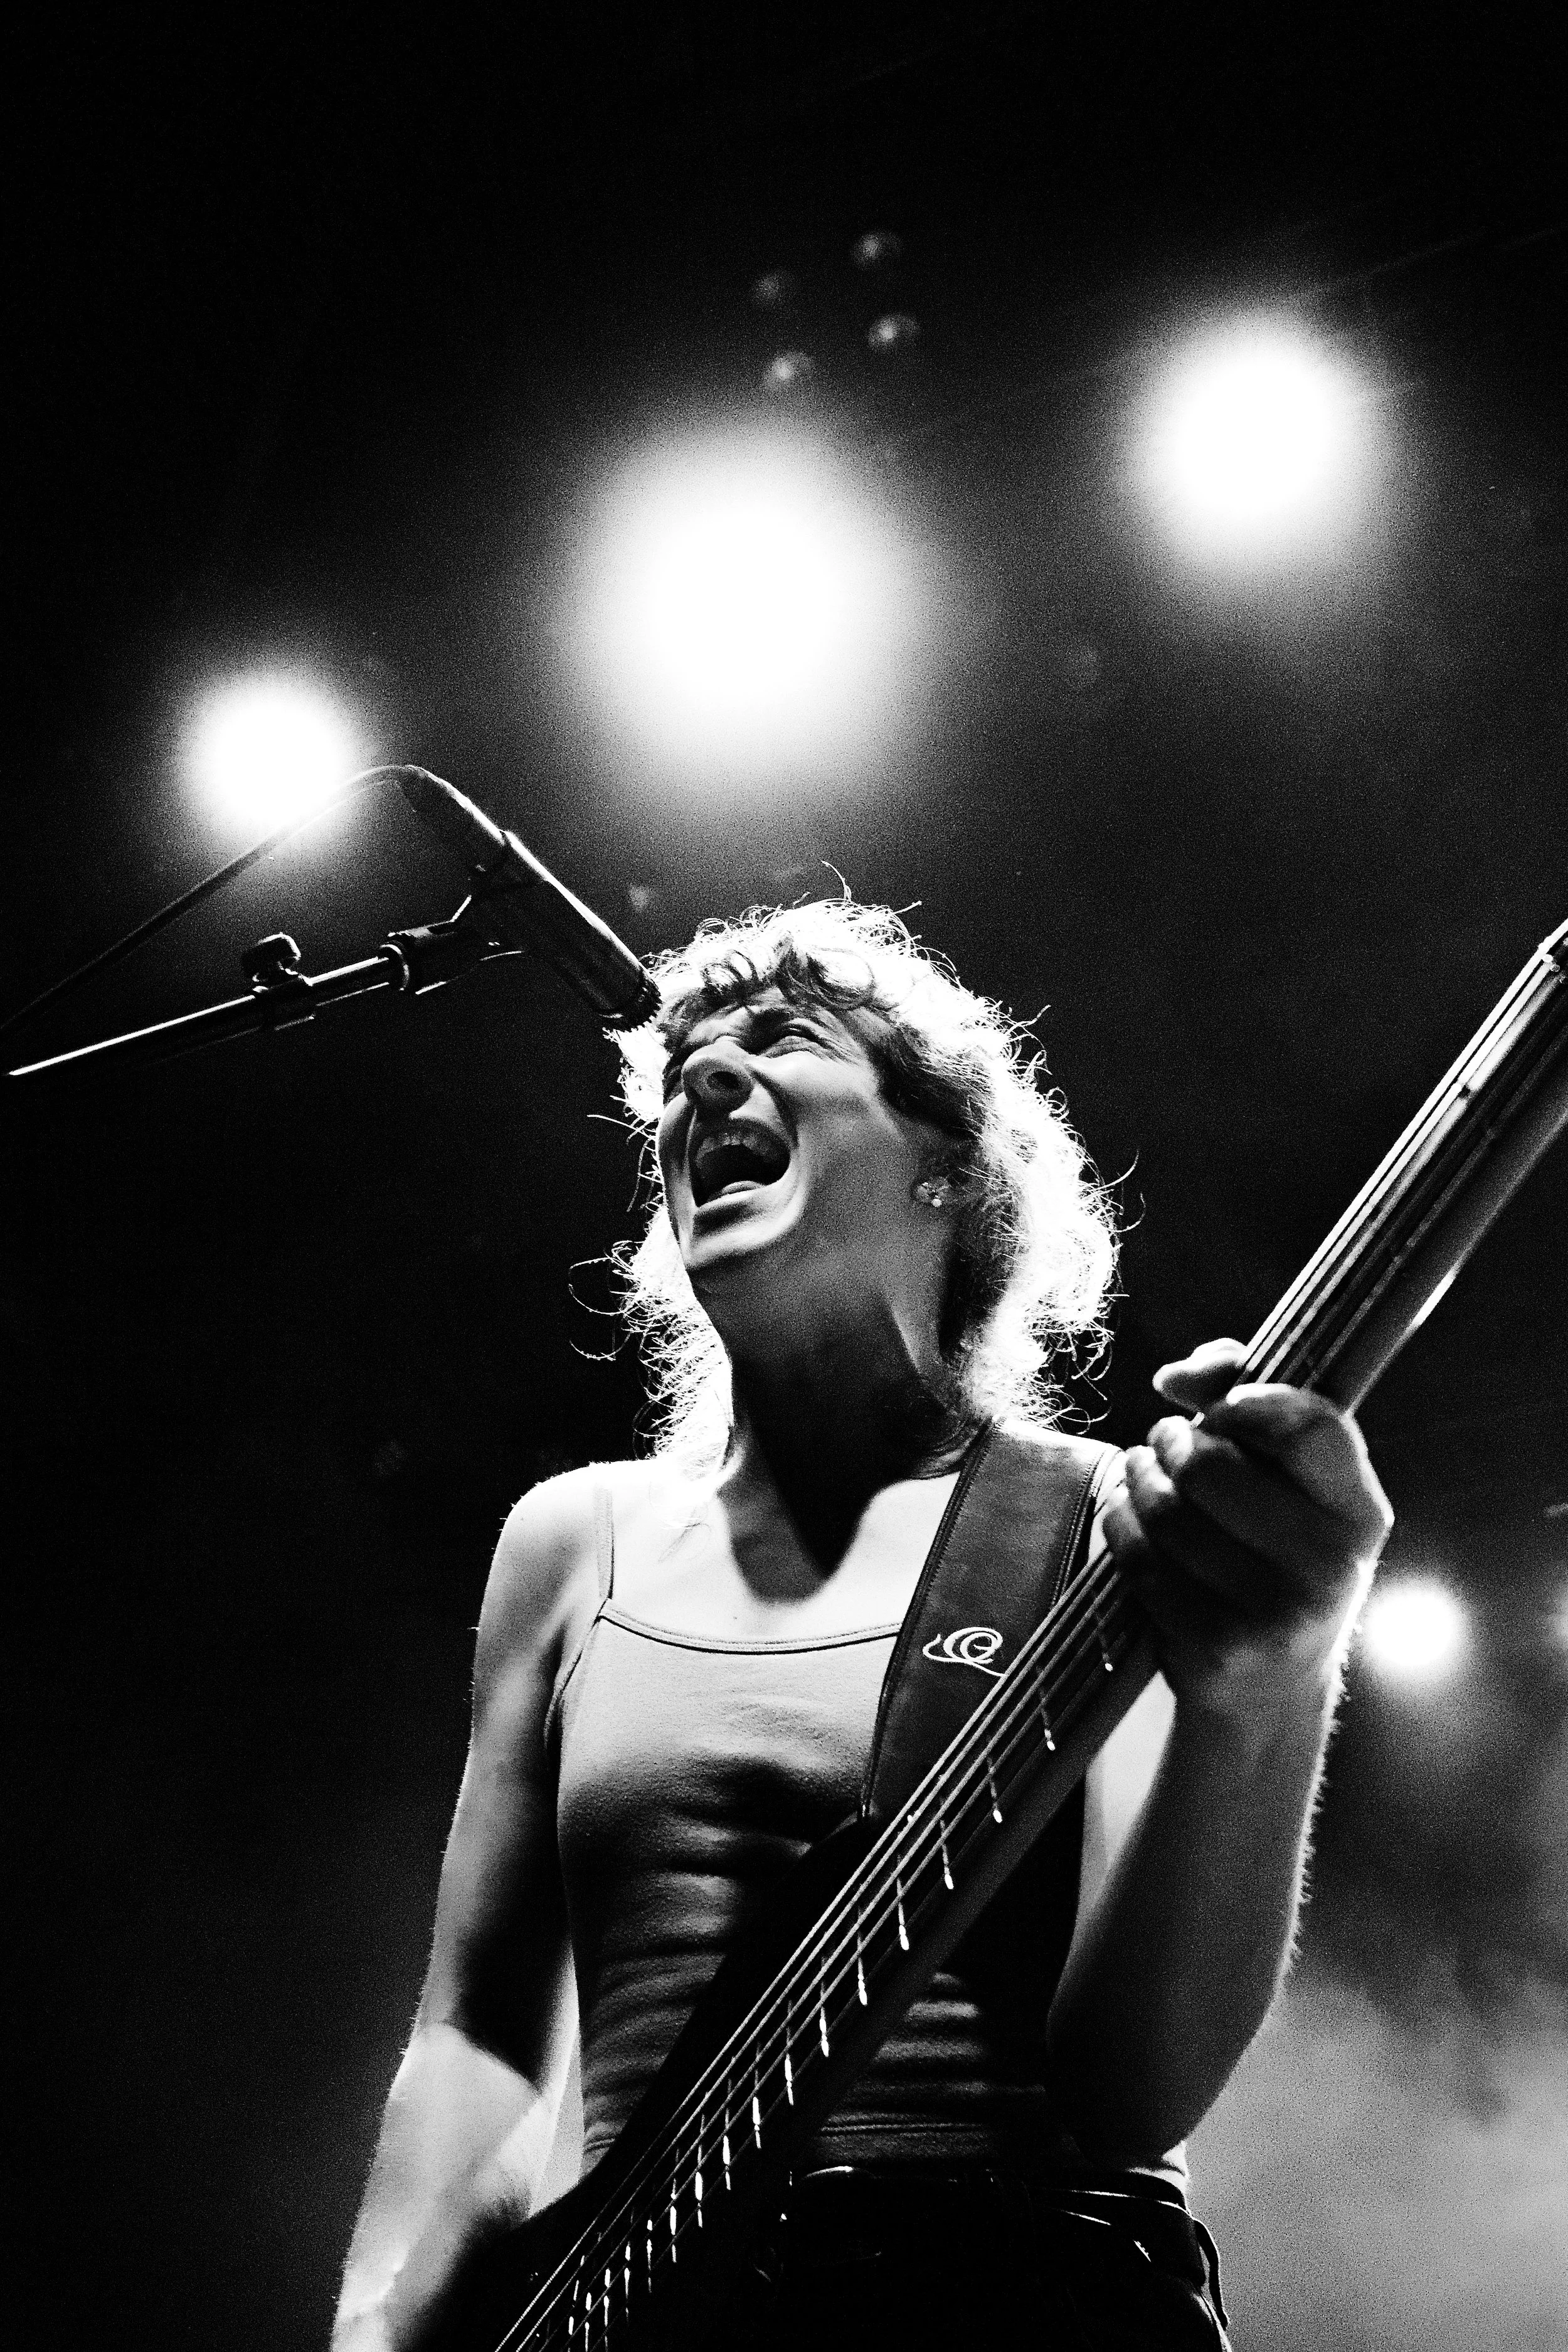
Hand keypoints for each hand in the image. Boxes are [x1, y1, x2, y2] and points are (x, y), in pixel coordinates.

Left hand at [1102, 1339, 1393, 1733]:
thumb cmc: (1272, 1554)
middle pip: (1212, 1465)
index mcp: (1359, 1514)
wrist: (1269, 1688)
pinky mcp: (1218, 1646)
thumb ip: (1245, 1398)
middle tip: (1164, 1440)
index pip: (1313, 1428)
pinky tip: (1125, 1515)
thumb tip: (1176, 1376)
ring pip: (1167, 1510)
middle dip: (1171, 1440)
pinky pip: (1141, 1558)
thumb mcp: (1289, 1486)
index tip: (1221, 1405)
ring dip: (1137, 1477)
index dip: (1252, 1401)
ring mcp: (1275, 1613)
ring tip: (1140, 1472)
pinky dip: (1119, 1523)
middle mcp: (1330, 1565)